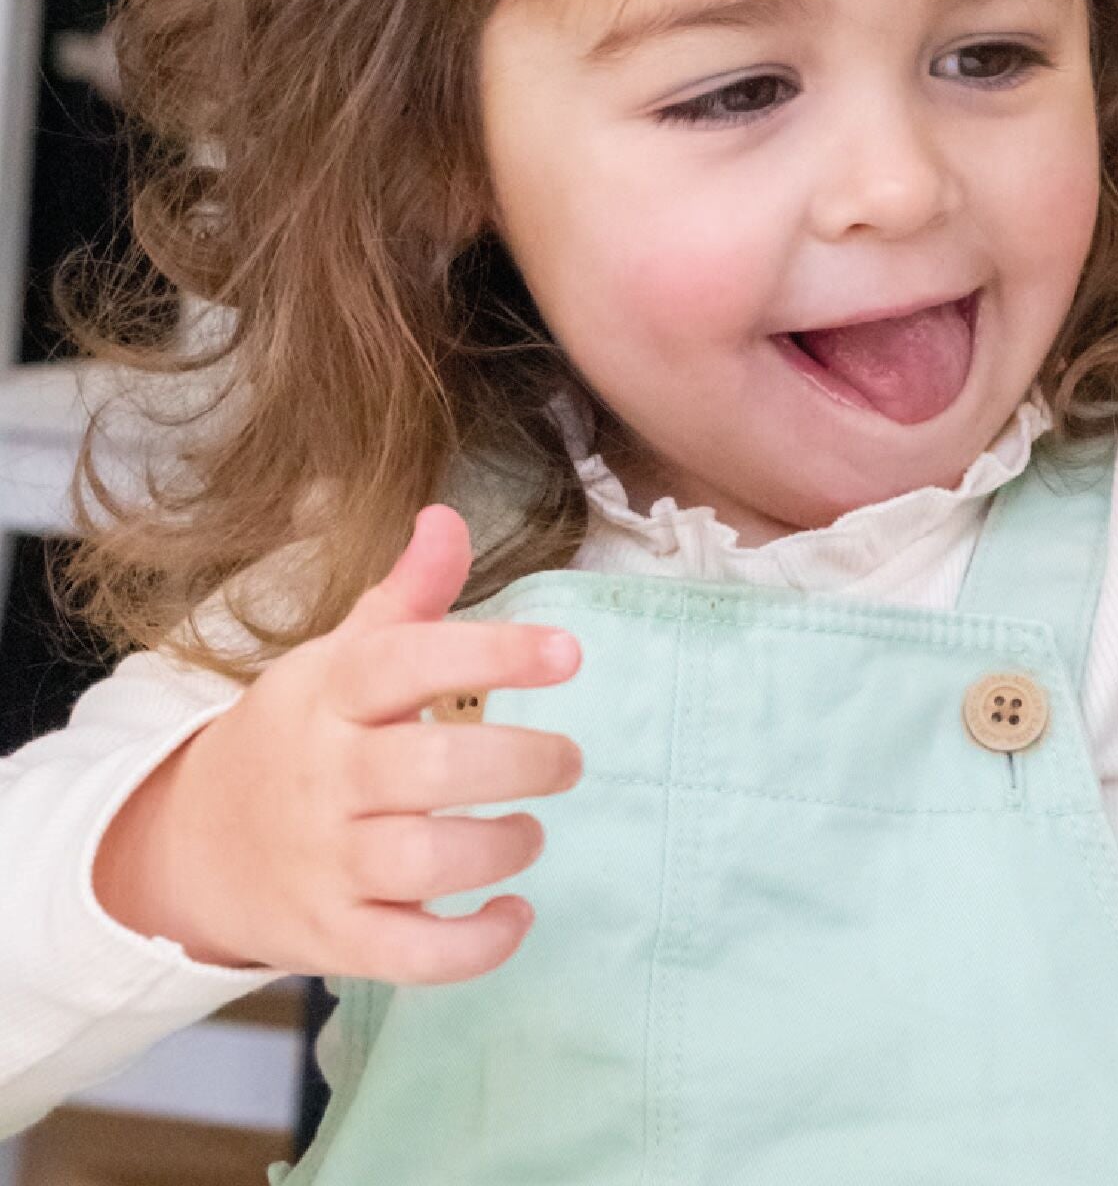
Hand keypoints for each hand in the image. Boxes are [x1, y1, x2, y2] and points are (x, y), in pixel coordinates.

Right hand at [92, 504, 584, 984]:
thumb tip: (447, 518)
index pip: (409, 662)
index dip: (492, 653)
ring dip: (503, 846)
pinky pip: (413, 957)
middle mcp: (326, 778)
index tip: (568, 653)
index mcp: (330, 694)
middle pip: (432, 768)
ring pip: (428, 863)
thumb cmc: (300, 736)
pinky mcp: (332, 940)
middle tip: (568, 760)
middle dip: (522, 762)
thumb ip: (406, 595)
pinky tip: (514, 912)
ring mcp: (326, 864)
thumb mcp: (340, 657)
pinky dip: (477, 946)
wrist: (191, 846)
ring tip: (529, 828)